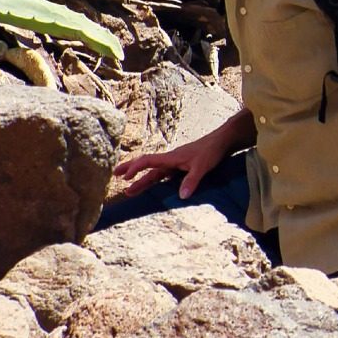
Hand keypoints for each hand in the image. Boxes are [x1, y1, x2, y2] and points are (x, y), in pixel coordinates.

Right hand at [114, 130, 231, 197]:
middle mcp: (170, 159)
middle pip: (147, 166)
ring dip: (142, 179)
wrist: (222, 141)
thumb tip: (181, 196)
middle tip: (115, 176)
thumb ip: (191, 181)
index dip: (135, 168)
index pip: (148, 161)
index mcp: (171, 157)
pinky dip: (155, 180)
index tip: (124, 177)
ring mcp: (176, 162)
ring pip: (155, 172)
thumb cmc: (211, 151)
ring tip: (129, 189)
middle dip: (131, 171)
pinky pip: (164, 174)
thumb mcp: (202, 167)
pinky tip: (153, 186)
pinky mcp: (182, 166)